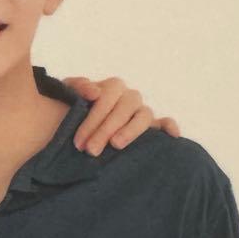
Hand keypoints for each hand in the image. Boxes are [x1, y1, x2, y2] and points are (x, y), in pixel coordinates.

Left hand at [62, 76, 180, 155]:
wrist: (72, 122)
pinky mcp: (153, 126)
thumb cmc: (71, 110)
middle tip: (90, 150)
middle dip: (105, 130)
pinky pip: (165, 122)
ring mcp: (142, 111)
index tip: (79, 142)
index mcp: (112, 87)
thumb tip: (94, 92)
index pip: (106, 99)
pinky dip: (169, 126)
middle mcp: (130, 97)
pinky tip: (171, 136)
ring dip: (130, 130)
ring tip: (116, 145)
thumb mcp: (67, 96)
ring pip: (144, 115)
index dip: (92, 120)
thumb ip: (76, 88)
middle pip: (123, 109)